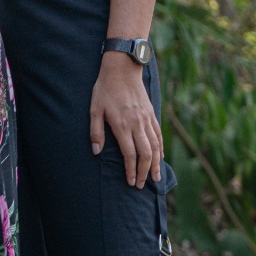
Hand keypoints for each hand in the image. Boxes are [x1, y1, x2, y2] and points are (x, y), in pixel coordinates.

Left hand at [90, 52, 162, 186]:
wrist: (122, 70)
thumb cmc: (105, 89)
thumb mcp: (94, 109)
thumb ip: (96, 131)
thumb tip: (96, 151)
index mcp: (122, 125)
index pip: (129, 154)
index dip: (131, 170)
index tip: (131, 182)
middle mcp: (137, 124)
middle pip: (146, 154)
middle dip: (145, 172)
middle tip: (142, 185)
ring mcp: (146, 120)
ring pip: (155, 147)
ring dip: (156, 164)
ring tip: (156, 178)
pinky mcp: (151, 114)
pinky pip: (158, 135)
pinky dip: (160, 149)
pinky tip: (160, 158)